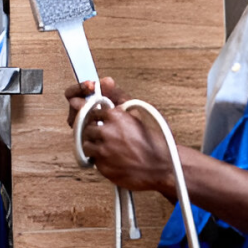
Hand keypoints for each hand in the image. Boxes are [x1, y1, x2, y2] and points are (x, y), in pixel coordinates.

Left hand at [64, 78, 173, 193]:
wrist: (162, 166)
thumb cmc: (154, 140)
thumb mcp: (140, 111)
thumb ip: (119, 96)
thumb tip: (104, 82)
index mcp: (115, 115)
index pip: (92, 111)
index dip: (97, 117)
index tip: (101, 121)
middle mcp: (106, 131)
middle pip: (87, 127)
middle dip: (94, 131)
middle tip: (106, 137)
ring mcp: (103, 149)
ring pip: (86, 144)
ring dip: (95, 146)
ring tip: (109, 148)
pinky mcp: (102, 166)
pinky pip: (92, 160)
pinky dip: (99, 159)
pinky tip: (112, 158)